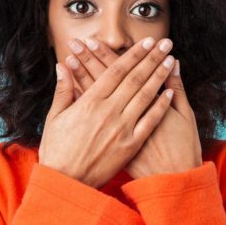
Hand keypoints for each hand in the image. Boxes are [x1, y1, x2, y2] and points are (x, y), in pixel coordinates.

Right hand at [38, 36, 176, 188]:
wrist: (66, 182)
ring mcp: (122, 128)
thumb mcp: (55, 117)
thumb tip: (62, 66)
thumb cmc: (57, 150)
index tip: (146, 42)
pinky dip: (161, 105)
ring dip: (159, 76)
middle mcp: (109, 111)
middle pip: (135, 78)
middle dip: (151, 58)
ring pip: (145, 96)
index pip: (116, 71)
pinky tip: (170, 91)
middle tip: (164, 43)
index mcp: (90, 102)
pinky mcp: (130, 145)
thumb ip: (63, 90)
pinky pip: (150, 121)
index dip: (133, 54)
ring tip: (170, 60)